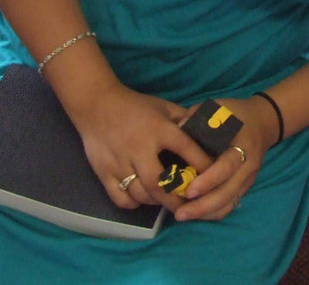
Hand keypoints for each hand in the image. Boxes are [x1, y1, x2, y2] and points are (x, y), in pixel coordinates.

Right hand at [67, 79, 208, 212]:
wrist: (96, 103)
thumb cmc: (135, 105)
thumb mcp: (163, 107)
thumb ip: (183, 120)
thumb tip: (206, 134)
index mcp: (159, 129)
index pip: (186, 148)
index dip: (202, 163)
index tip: (212, 175)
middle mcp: (140, 147)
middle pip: (160, 183)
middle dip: (176, 198)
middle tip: (188, 204)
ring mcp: (119, 161)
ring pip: (140, 193)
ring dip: (156, 201)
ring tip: (167, 200)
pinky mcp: (103, 172)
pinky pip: (120, 198)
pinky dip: (134, 202)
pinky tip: (142, 198)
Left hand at [170, 94, 274, 221]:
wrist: (263, 122)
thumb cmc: (236, 114)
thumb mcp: (220, 107)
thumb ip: (200, 115)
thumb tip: (180, 127)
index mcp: (243, 145)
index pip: (227, 167)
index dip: (209, 180)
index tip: (189, 190)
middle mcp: (248, 166)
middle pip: (228, 192)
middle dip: (204, 205)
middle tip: (179, 213)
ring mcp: (248, 179)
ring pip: (229, 202)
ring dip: (206, 212)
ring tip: (182, 216)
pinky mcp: (244, 186)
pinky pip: (230, 204)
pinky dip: (213, 213)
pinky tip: (195, 214)